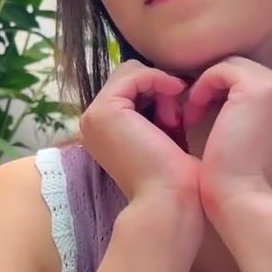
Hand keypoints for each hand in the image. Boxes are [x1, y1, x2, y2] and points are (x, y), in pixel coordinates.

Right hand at [78, 61, 199, 205]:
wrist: (170, 198)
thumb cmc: (173, 174)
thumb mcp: (163, 133)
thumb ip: (157, 109)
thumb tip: (167, 82)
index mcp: (102, 130)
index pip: (128, 89)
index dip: (156, 92)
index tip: (180, 113)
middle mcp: (91, 122)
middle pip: (127, 78)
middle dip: (156, 88)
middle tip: (177, 116)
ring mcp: (93, 116)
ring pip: (130, 73)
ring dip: (158, 85)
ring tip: (175, 115)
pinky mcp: (104, 111)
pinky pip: (134, 75)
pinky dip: (158, 78)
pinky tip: (176, 91)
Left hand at [182, 57, 271, 220]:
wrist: (249, 204)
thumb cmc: (251, 188)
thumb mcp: (266, 149)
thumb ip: (265, 125)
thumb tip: (240, 111)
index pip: (264, 86)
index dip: (232, 98)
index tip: (211, 121)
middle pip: (249, 73)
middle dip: (220, 91)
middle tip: (196, 116)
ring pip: (235, 69)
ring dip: (209, 89)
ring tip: (192, 118)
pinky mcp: (260, 88)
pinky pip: (221, 70)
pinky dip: (201, 88)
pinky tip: (192, 115)